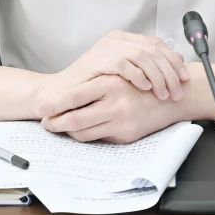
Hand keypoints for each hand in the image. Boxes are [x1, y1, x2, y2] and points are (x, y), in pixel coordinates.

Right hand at [37, 30, 188, 114]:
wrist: (61, 94)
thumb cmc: (93, 87)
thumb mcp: (123, 75)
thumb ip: (145, 67)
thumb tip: (176, 64)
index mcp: (123, 39)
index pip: (156, 44)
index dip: (173, 60)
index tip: (184, 77)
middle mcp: (116, 40)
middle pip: (152, 50)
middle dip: (169, 71)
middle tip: (178, 90)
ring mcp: (106, 48)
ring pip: (142, 56)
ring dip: (158, 76)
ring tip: (164, 93)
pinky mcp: (97, 60)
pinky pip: (124, 64)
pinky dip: (138, 76)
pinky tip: (146, 88)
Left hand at [40, 74, 182, 143]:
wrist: (175, 96)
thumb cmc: (144, 83)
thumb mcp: (119, 76)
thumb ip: (97, 84)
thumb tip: (66, 98)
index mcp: (110, 84)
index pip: (74, 96)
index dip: (54, 104)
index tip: (40, 109)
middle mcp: (115, 104)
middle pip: (75, 120)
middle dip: (56, 123)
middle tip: (45, 123)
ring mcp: (121, 122)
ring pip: (84, 133)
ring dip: (69, 131)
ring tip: (59, 125)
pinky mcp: (126, 136)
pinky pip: (98, 139)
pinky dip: (87, 135)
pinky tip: (81, 129)